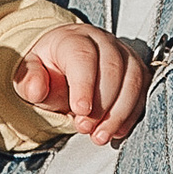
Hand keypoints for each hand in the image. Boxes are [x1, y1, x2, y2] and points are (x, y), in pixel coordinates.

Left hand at [14, 26, 150, 145]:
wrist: (63, 65)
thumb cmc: (49, 69)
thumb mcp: (30, 74)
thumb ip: (29, 81)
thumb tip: (35, 89)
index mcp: (73, 38)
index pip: (84, 56)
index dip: (84, 84)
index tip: (80, 110)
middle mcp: (102, 42)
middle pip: (113, 68)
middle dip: (101, 103)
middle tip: (84, 127)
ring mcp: (124, 54)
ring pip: (133, 80)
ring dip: (118, 113)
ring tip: (100, 135)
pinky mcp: (137, 71)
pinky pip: (142, 92)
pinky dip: (131, 115)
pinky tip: (116, 131)